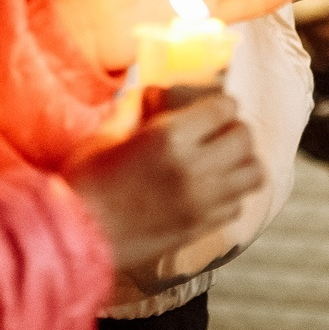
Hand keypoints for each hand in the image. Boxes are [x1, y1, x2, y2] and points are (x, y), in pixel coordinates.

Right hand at [63, 94, 263, 270]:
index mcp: (170, 137)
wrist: (75, 236)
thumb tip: (152, 92)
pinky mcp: (199, 228)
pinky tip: (209, 191)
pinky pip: (237, 205)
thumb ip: (136, 110)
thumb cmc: (84, 182)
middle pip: (245, 138)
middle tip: (217, 133)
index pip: (224, 108)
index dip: (219, 103)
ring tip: (222, 162)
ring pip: (253, 174)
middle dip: (234, 130)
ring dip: (241, 163)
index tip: (211, 107)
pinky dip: (231, 195)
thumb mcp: (107, 135)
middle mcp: (195, 167)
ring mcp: (201, 202)